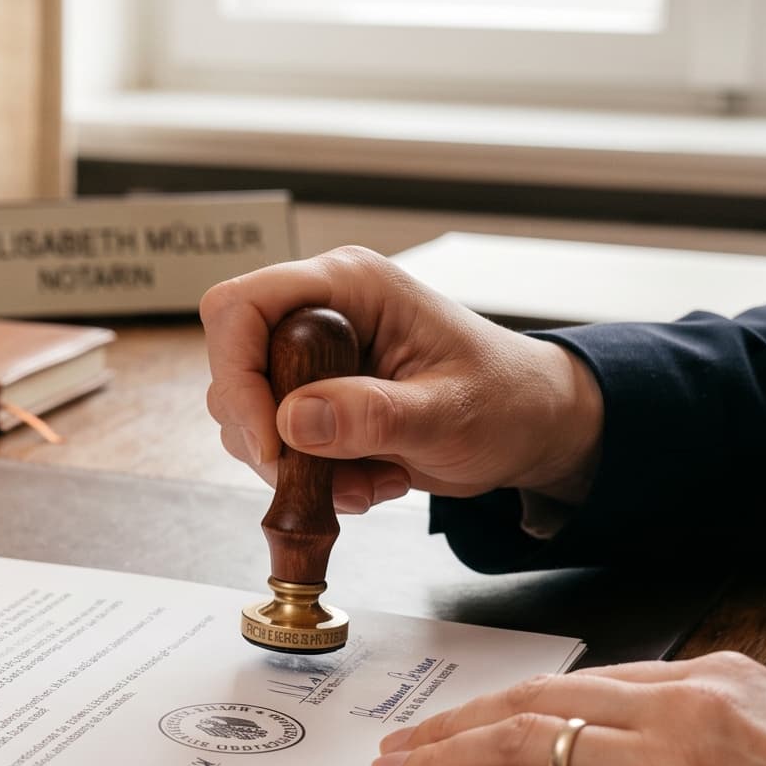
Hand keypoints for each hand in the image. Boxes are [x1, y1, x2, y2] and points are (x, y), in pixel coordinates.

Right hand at [200, 247, 603, 510]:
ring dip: (296, 466)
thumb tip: (292, 422)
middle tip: (324, 475)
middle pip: (235, 364)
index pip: (243, 305)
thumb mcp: (450, 412)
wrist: (531, 424)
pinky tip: (372, 479)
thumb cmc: (507, 399)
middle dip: (268, 435)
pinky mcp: (314, 398)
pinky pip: (276, 442)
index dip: (237, 372)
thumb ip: (374, 415)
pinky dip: (312, 478)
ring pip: (248, 413)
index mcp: (351, 286)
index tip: (269, 440)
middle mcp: (320, 312)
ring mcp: (313, 357)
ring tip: (370, 479)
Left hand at [370, 652, 765, 765]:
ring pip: (517, 748)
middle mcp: (690, 706)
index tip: (471, 725)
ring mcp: (668, 765)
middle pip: (538, 704)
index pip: (590, 685)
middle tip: (403, 747)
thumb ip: (726, 750)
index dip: (514, 708)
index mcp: (729, 680)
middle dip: (457, 726)